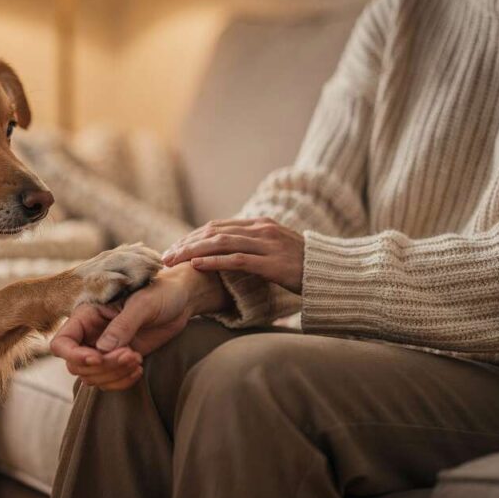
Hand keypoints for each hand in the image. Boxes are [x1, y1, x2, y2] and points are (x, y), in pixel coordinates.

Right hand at [49, 263, 228, 389]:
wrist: (181, 299)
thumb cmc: (160, 292)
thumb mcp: (143, 303)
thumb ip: (123, 325)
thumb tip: (103, 350)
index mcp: (87, 315)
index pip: (62, 343)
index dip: (74, 355)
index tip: (97, 358)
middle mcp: (91, 334)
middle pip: (78, 365)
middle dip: (103, 366)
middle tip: (131, 355)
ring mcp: (104, 349)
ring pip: (93, 377)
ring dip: (114, 375)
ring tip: (137, 360)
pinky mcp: (119, 360)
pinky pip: (110, 381)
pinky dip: (122, 381)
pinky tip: (139, 369)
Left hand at [162, 217, 305, 293]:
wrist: (333, 273)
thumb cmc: (304, 266)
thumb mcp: (277, 250)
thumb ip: (255, 248)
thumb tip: (231, 255)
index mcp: (260, 224)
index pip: (217, 226)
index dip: (192, 236)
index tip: (174, 247)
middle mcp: (261, 230)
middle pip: (213, 232)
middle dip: (186, 243)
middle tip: (165, 256)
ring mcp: (267, 245)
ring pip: (220, 243)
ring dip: (192, 251)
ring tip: (173, 261)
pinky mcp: (272, 263)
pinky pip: (236, 260)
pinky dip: (213, 261)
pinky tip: (196, 266)